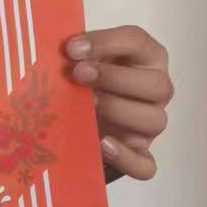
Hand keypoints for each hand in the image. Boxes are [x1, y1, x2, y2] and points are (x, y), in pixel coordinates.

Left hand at [64, 26, 172, 181]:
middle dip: (115, 78)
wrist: (77, 118)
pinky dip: (126, 157)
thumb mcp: (80, 59)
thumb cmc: (83, 79)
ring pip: (155, 120)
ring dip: (119, 110)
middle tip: (78, 74)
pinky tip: (101, 144)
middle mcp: (156, 90)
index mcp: (146, 58)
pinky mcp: (140, 154)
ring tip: (86, 106)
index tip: (72, 48)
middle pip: (157, 84)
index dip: (107, 42)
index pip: (138, 42)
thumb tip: (49, 49)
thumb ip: (73, 53)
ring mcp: (150, 124)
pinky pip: (145, 164)